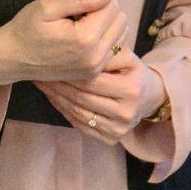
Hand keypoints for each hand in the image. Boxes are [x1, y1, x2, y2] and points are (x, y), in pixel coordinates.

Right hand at [0, 0, 127, 88]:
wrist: (12, 58)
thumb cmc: (26, 29)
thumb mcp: (49, 6)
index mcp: (85, 38)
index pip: (113, 6)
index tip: (78, 4)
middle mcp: (95, 57)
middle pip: (121, 21)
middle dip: (105, 11)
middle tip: (80, 14)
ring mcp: (95, 68)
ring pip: (122, 35)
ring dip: (107, 25)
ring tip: (82, 26)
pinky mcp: (93, 74)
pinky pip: (115, 49)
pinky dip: (106, 39)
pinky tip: (85, 38)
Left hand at [34, 50, 167, 145]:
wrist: (149, 98)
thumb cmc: (133, 72)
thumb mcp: (126, 57)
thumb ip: (106, 53)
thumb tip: (78, 50)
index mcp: (131, 90)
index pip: (91, 81)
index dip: (69, 72)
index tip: (51, 62)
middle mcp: (125, 113)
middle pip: (82, 98)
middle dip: (58, 85)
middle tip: (40, 71)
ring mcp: (117, 130)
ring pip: (77, 113)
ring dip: (56, 98)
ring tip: (42, 83)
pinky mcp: (110, 139)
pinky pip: (79, 124)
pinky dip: (63, 111)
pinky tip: (52, 98)